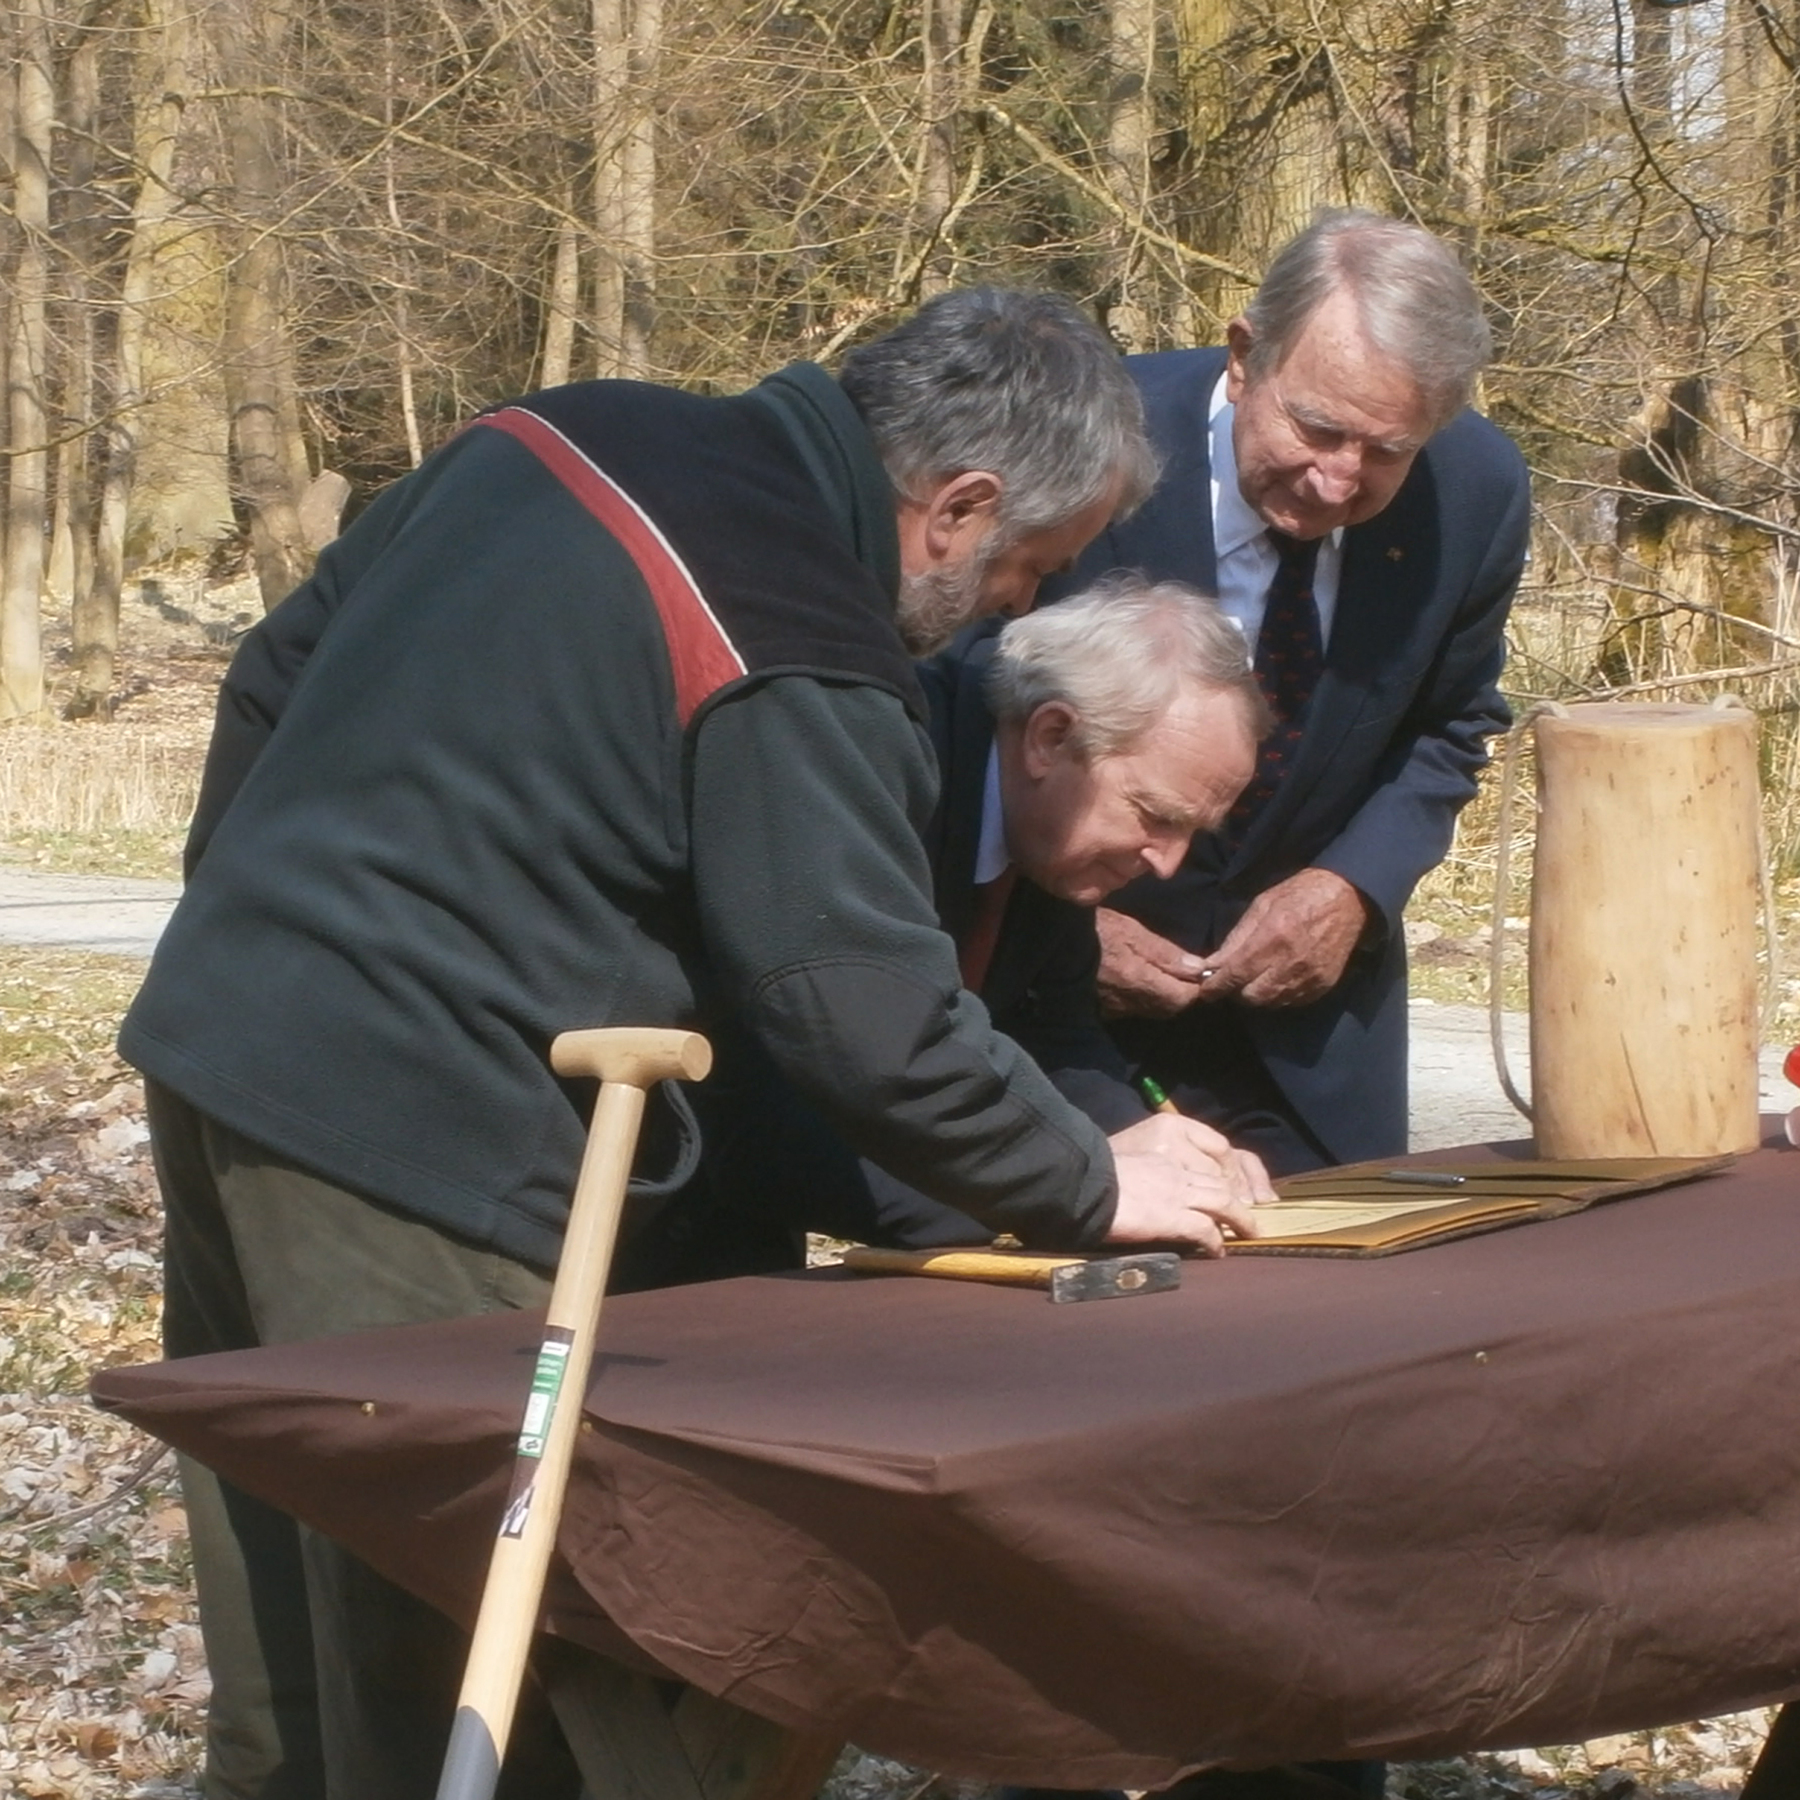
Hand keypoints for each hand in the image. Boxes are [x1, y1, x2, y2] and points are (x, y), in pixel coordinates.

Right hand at [1094, 909, 1210, 1018]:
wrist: (1050, 943)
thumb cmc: (1094, 929)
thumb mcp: (1132, 931)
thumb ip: (1166, 953)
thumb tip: (1199, 970)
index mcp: (1140, 982)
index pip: (1184, 999)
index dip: (1196, 986)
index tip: (1197, 971)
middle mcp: (1129, 1004)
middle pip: (1169, 1009)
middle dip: (1179, 993)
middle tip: (1180, 970)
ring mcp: (1115, 1011)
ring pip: (1151, 1011)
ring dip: (1160, 996)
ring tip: (1158, 974)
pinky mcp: (1102, 1012)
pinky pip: (1131, 1010)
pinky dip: (1140, 998)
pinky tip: (1135, 981)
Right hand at [1102, 1112, 1273, 1255]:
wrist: (1080, 1184)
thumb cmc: (1093, 1174)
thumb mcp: (1124, 1163)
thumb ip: (1142, 1171)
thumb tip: (1146, 1189)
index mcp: (1162, 1148)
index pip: (1207, 1155)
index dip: (1224, 1173)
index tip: (1230, 1186)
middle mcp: (1174, 1167)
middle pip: (1220, 1180)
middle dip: (1240, 1197)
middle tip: (1249, 1214)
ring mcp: (1176, 1191)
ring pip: (1223, 1201)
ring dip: (1240, 1219)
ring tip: (1249, 1232)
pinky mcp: (1172, 1216)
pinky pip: (1206, 1229)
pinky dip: (1216, 1241)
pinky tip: (1218, 1252)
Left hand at [1196, 869, 1373, 1008]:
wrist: (1347, 898)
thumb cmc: (1299, 894)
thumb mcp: (1261, 905)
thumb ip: (1236, 938)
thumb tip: (1212, 965)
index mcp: (1273, 937)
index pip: (1236, 974)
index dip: (1216, 987)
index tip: (1205, 992)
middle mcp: (1291, 963)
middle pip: (1251, 996)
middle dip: (1235, 992)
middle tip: (1232, 980)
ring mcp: (1309, 977)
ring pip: (1270, 1003)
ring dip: (1256, 995)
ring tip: (1253, 980)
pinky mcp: (1322, 985)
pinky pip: (1291, 1002)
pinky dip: (1278, 996)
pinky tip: (1276, 980)